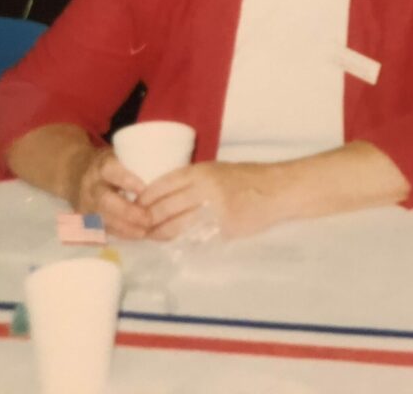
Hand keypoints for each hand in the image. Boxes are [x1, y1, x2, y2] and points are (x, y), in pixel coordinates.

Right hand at [71, 148, 150, 237]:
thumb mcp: (122, 154)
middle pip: (105, 200)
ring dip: (125, 228)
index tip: (144, 189)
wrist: (75, 172)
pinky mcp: (84, 219)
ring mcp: (85, 204)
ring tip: (146, 232)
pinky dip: (120, 235)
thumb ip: (141, 162)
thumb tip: (176, 168)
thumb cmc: (111, 163)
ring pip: (102, 219)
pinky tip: (137, 236)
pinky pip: (101, 230)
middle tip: (148, 219)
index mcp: (101, 165)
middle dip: (127, 212)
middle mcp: (90, 185)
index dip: (126, 180)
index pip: (111, 171)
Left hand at [137, 161, 292, 240]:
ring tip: (151, 237)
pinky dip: (180, 241)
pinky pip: (194, 237)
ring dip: (159, 234)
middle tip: (138, 227)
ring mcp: (213, 210)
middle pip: (164, 207)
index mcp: (201, 172)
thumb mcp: (218, 170)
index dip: (145, 198)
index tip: (135, 206)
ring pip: (175, 225)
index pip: (162, 185)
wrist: (278, 190)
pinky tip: (173, 243)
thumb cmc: (248, 178)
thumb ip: (193, 181)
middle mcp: (204, 189)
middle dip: (147, 220)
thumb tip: (164, 196)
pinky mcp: (223, 228)